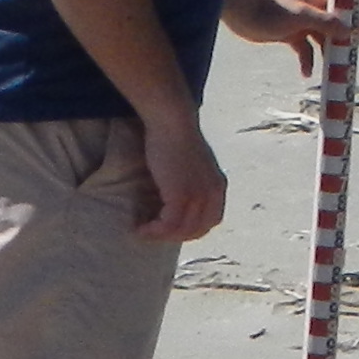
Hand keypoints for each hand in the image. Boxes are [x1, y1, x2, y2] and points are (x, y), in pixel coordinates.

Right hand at [134, 110, 227, 243]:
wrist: (172, 122)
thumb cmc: (174, 137)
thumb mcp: (189, 165)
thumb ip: (189, 182)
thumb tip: (170, 196)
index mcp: (218, 187)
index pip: (210, 221)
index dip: (190, 229)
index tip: (168, 227)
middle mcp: (213, 195)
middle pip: (197, 230)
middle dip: (174, 236)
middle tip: (152, 232)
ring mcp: (198, 197)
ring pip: (182, 231)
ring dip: (160, 236)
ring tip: (142, 231)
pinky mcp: (181, 196)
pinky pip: (168, 225)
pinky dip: (153, 230)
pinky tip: (140, 226)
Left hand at [222, 0, 358, 71]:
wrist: (242, 12)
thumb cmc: (270, 10)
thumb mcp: (301, 16)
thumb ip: (325, 22)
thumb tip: (350, 30)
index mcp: (320, 1)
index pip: (348, 8)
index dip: (356, 21)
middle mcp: (315, 11)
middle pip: (338, 28)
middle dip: (344, 43)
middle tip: (346, 62)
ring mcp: (303, 24)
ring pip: (323, 42)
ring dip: (327, 56)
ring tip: (331, 72)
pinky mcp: (291, 36)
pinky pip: (305, 51)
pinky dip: (307, 62)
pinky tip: (306, 74)